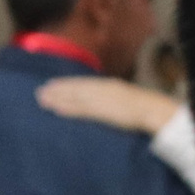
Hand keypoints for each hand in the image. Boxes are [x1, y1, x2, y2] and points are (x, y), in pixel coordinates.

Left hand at [37, 76, 182, 136]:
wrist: (154, 110)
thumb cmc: (147, 107)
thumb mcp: (129, 98)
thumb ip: (116, 98)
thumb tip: (109, 102)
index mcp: (110, 84)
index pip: (84, 83)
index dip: (67, 83)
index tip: (53, 84)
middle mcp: (102, 89)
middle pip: (75, 88)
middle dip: (58, 90)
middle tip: (40, 92)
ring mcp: (101, 99)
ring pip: (74, 97)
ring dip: (58, 98)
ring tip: (42, 100)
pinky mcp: (102, 111)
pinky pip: (81, 110)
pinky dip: (67, 109)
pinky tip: (56, 110)